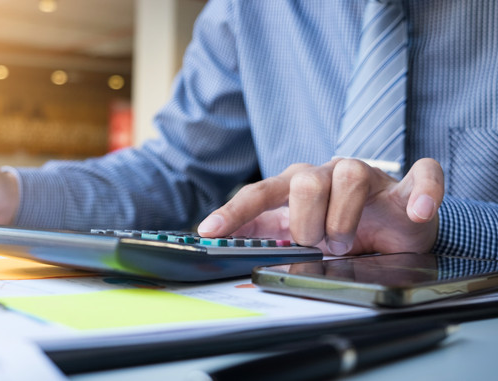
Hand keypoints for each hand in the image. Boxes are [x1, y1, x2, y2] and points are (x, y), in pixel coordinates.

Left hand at [197, 158, 443, 254]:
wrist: (393, 234)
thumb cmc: (342, 232)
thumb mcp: (301, 239)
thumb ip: (271, 239)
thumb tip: (231, 250)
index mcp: (296, 186)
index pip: (259, 193)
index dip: (234, 211)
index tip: (208, 231)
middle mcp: (327, 174)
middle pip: (303, 181)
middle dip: (306, 223)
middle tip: (317, 246)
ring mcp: (367, 175)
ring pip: (349, 174)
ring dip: (344, 219)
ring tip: (345, 243)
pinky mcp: (407, 186)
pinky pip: (422, 174)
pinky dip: (422, 193)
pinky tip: (416, 211)